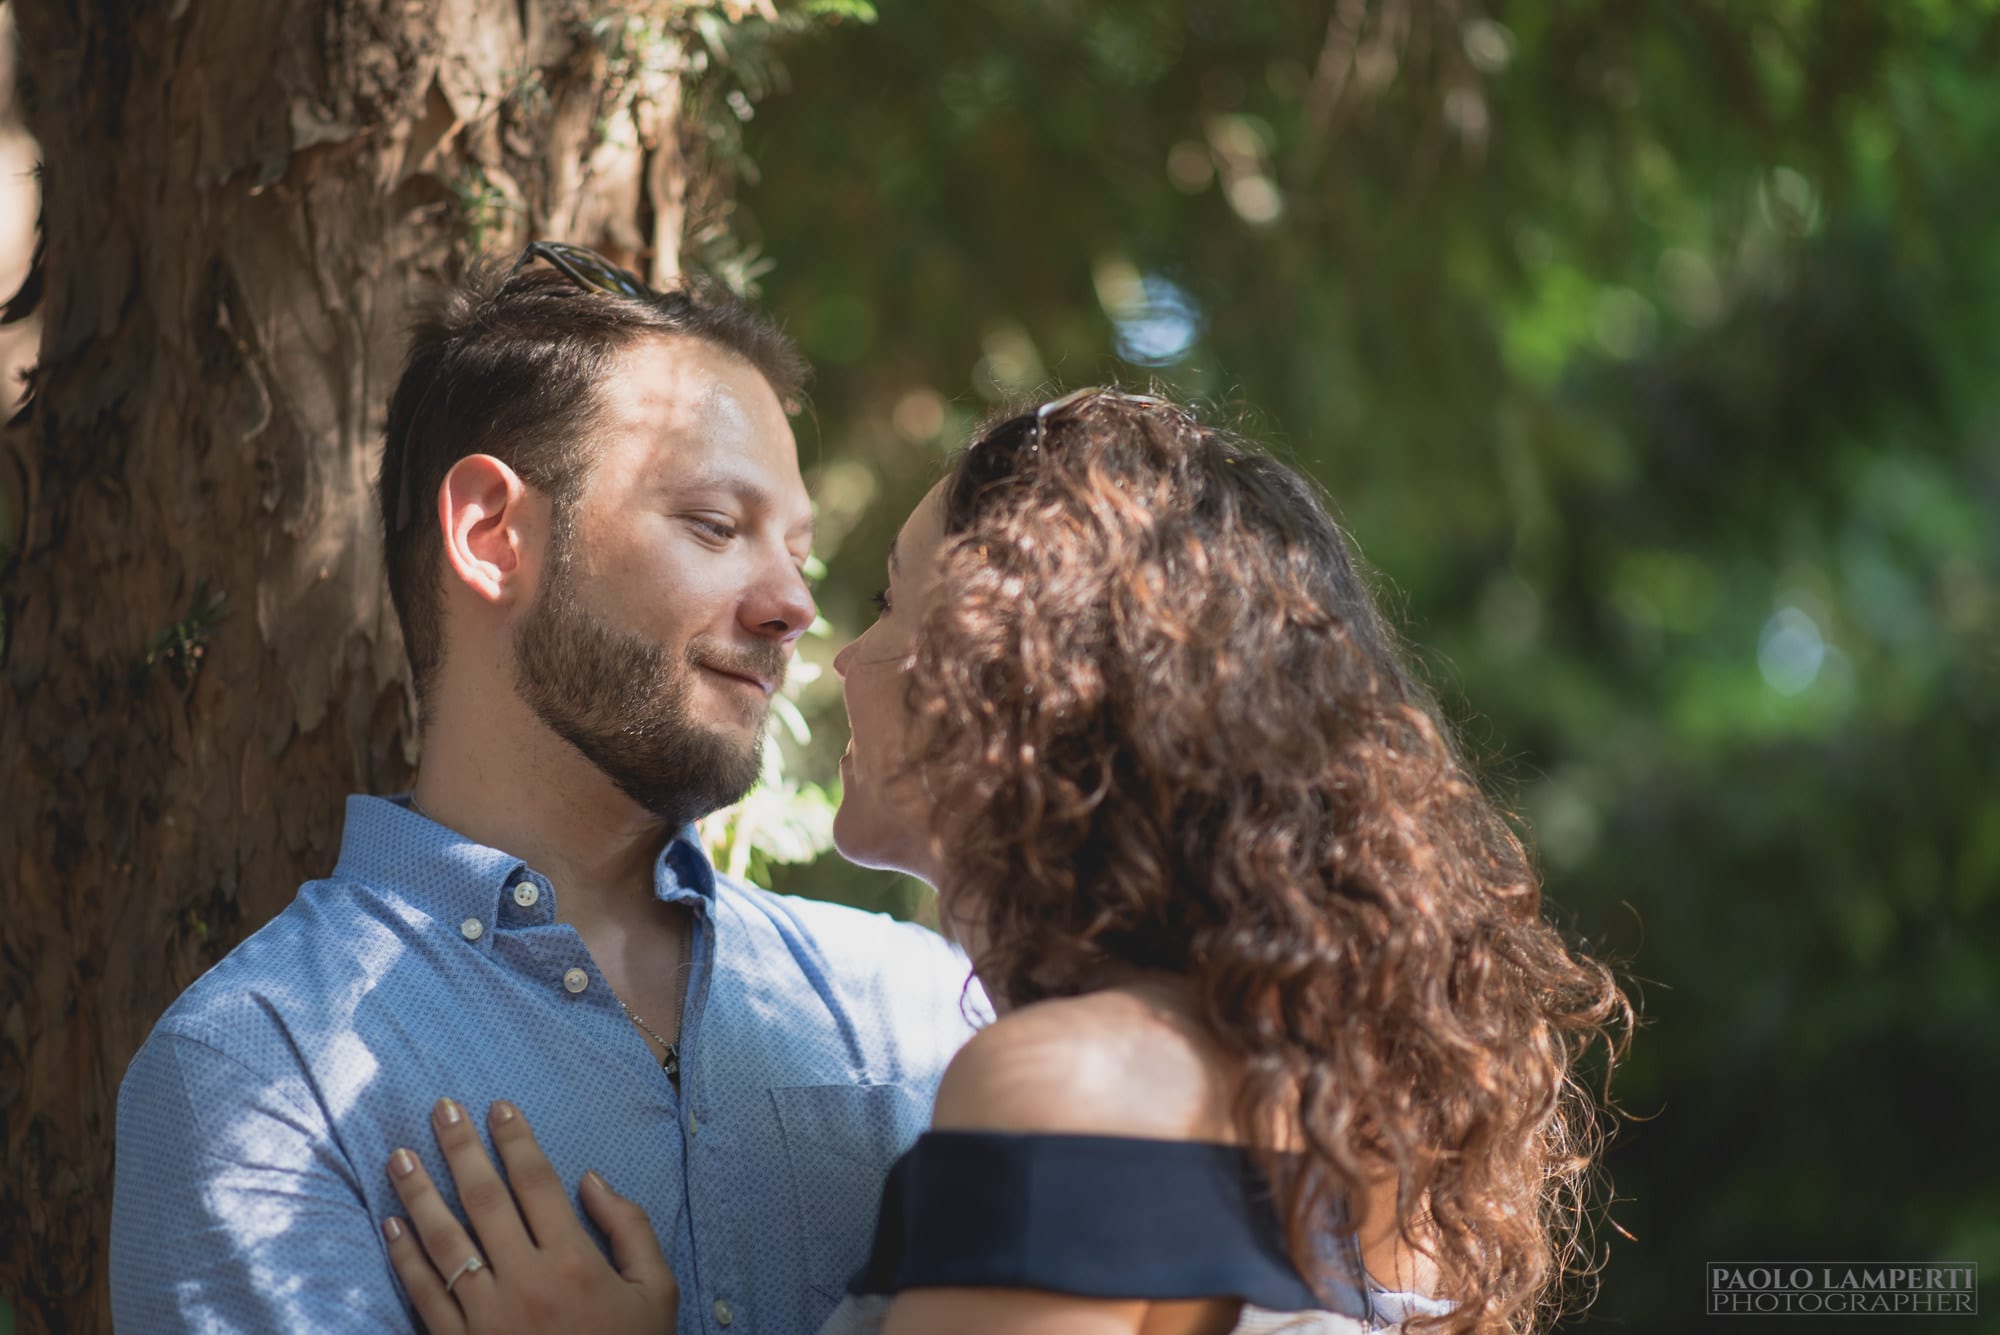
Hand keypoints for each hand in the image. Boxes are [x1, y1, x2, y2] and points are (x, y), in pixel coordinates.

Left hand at [383, 1098, 677, 1333]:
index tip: (498, 1106)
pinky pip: (424, 1294)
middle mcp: (526, 1281)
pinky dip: (404, 1256)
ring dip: (418, 1193)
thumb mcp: (657, 1292)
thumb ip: (630, 1229)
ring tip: (401, 1155)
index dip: (516, 1140)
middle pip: (485, 1200)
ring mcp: (487, 1316)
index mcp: (576, 1262)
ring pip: (445, 1240)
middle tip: (441, 1108)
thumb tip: (590, 1179)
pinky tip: (392, 1224)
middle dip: (461, 1149)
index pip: (537, 1184)